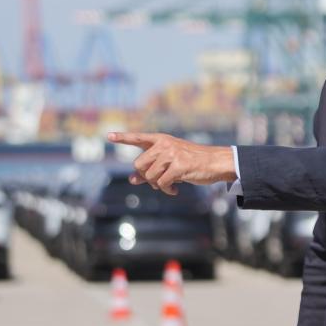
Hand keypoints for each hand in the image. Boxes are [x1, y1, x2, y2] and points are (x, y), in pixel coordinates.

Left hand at [107, 132, 236, 194]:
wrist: (216, 162)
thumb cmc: (192, 162)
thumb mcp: (170, 163)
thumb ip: (151, 168)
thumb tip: (131, 179)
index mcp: (161, 140)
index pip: (138, 138)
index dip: (123, 138)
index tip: (108, 136)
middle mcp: (164, 144)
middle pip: (139, 165)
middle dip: (145, 177)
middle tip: (158, 181)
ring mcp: (171, 154)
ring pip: (150, 176)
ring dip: (158, 185)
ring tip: (169, 184)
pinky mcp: (179, 165)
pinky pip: (162, 183)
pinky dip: (167, 190)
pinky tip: (175, 189)